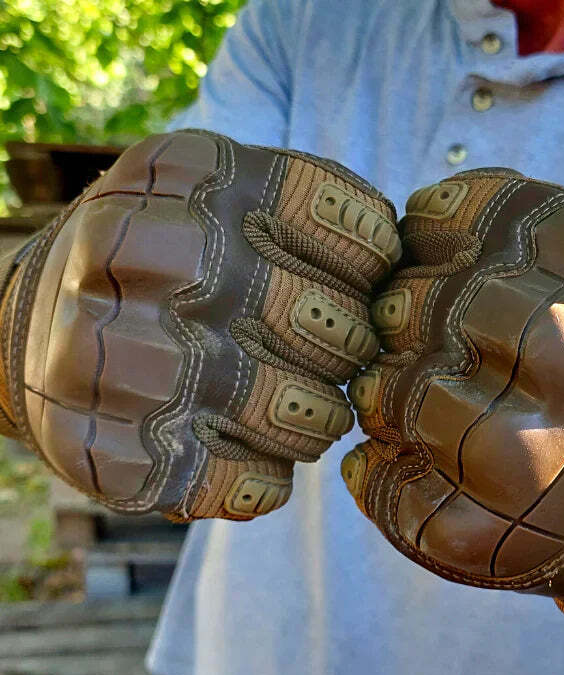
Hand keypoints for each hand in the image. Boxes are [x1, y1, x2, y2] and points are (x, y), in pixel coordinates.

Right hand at [0, 129, 398, 519]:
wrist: (33, 325)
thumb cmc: (165, 261)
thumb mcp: (222, 195)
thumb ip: (314, 215)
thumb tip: (405, 279)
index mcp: (190, 176)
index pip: (361, 232)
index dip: (373, 271)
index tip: (354, 282)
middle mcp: (148, 258)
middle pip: (340, 330)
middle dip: (349, 352)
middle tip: (325, 353)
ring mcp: (122, 361)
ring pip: (310, 419)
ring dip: (313, 419)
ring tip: (283, 403)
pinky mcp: (111, 455)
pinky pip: (254, 489)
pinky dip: (263, 477)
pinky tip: (232, 448)